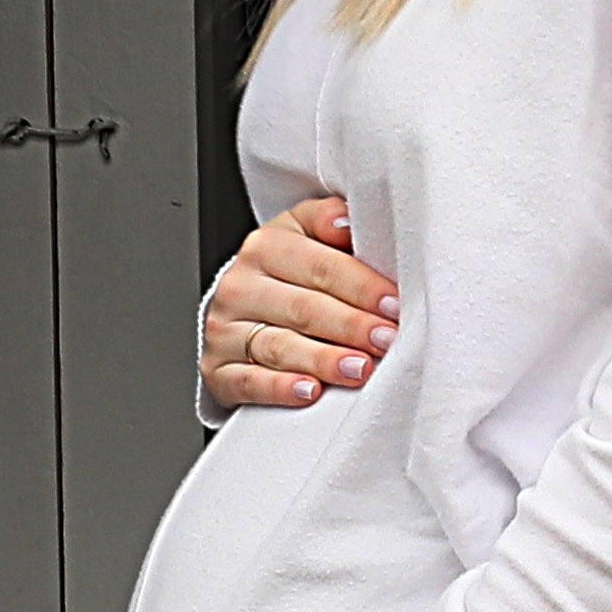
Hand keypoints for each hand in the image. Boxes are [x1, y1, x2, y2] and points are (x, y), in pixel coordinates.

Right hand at [203, 196, 398, 410]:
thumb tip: (349, 220)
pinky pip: (248, 381)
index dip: (361, 286)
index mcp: (265, 246)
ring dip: (323, 359)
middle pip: (302, 307)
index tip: (394, 305)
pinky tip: (310, 391)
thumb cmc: (290, 274)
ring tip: (361, 369)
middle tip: (386, 340)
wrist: (242, 309)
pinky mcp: (218, 369)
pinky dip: (280, 388)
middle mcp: (239, 286)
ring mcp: (225, 329)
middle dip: (350, 325)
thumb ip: (329, 221)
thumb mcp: (306, 235)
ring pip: (278, 346)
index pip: (319, 265)